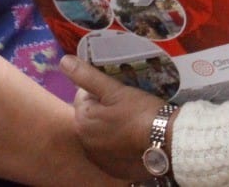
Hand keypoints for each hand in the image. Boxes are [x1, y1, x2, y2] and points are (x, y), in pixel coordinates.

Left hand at [60, 55, 170, 180]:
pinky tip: (131, 136)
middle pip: (90, 115)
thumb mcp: (114, 90)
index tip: (118, 91)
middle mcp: (84, 141)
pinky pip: (109, 148)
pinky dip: (116, 141)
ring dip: (109, 125)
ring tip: (129, 119)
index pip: (82, 96)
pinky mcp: (111, 167)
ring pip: (99, 131)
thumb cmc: (139, 111)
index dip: (100, 90)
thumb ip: (87, 76)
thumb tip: (63, 61)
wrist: (165, 139)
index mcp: (82, 120)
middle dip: (103, 108)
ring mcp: (98, 156)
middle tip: (125, 104)